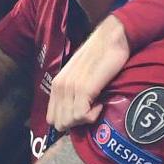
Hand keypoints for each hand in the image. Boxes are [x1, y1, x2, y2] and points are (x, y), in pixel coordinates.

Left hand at [46, 16, 131, 134]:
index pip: (51, 118)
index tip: (83, 114)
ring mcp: (70, 88)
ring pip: (69, 122)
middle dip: (76, 123)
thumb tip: (75, 113)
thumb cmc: (100, 56)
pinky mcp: (83, 89)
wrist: (111, 39)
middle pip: (59, 123)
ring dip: (85, 119)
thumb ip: (72, 92)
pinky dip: (93, 115)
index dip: (67, 121)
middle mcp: (59, 87)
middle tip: (91, 111)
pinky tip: (100, 104)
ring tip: (97, 105)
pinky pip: (81, 115)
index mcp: (56, 85)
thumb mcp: (79, 75)